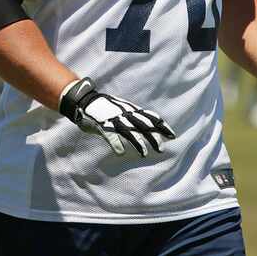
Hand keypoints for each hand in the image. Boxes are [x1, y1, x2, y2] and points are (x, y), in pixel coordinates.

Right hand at [58, 77, 175, 156]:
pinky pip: (109, 134)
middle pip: (142, 124)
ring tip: (144, 154)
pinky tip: (121, 152)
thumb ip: (134, 116)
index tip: (172, 135)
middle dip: (153, 136)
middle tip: (161, 149)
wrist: (84, 101)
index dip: (161, 125)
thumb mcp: (122, 109)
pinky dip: (116, 143)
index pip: (150, 116)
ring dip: (137, 142)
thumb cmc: (105, 108)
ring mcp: (113, 118)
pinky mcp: (101, 124)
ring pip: (128, 130)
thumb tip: (148, 125)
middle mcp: (124, 113)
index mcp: (130, 109)